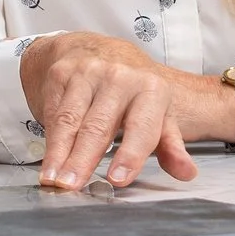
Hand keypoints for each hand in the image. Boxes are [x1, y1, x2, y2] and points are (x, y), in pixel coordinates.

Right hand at [17, 33, 213, 189]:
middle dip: (84, 159)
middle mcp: (119, 76)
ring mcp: (87, 73)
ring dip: (61, 154)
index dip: (130, 154)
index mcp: (150, 88)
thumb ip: (171, 146)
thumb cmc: (131, 92)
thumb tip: (186, 172)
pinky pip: (54, 113)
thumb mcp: (158, 114)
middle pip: (98, 126)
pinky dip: (50, 143)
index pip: (140, 126)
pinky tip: (48, 164)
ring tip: (56, 180)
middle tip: (73, 185)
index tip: (117, 178)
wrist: (96, 50)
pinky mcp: (62, 74)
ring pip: (71, 121)